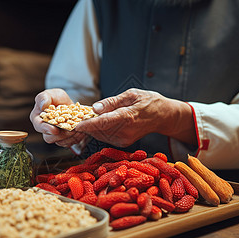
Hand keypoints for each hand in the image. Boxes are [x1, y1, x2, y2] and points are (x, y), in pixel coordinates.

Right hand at [30, 88, 88, 147]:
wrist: (69, 105)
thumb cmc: (57, 98)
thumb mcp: (51, 94)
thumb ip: (44, 97)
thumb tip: (42, 105)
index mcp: (38, 118)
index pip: (39, 126)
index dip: (46, 129)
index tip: (55, 129)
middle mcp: (44, 129)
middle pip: (49, 137)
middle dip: (60, 135)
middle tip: (70, 130)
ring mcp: (54, 135)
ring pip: (60, 141)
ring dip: (69, 137)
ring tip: (77, 129)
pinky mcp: (63, 139)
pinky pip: (69, 142)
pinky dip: (75, 138)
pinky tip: (80, 131)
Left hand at [76, 88, 196, 146]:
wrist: (163, 116)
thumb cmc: (148, 101)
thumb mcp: (131, 94)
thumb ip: (112, 102)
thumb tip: (95, 108)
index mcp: (127, 117)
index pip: (102, 122)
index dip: (87, 124)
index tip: (75, 124)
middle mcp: (124, 132)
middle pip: (98, 130)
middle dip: (85, 124)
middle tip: (76, 116)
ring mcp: (123, 139)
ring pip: (99, 135)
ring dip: (90, 127)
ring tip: (86, 117)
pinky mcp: (122, 143)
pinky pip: (104, 137)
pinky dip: (98, 130)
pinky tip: (97, 122)